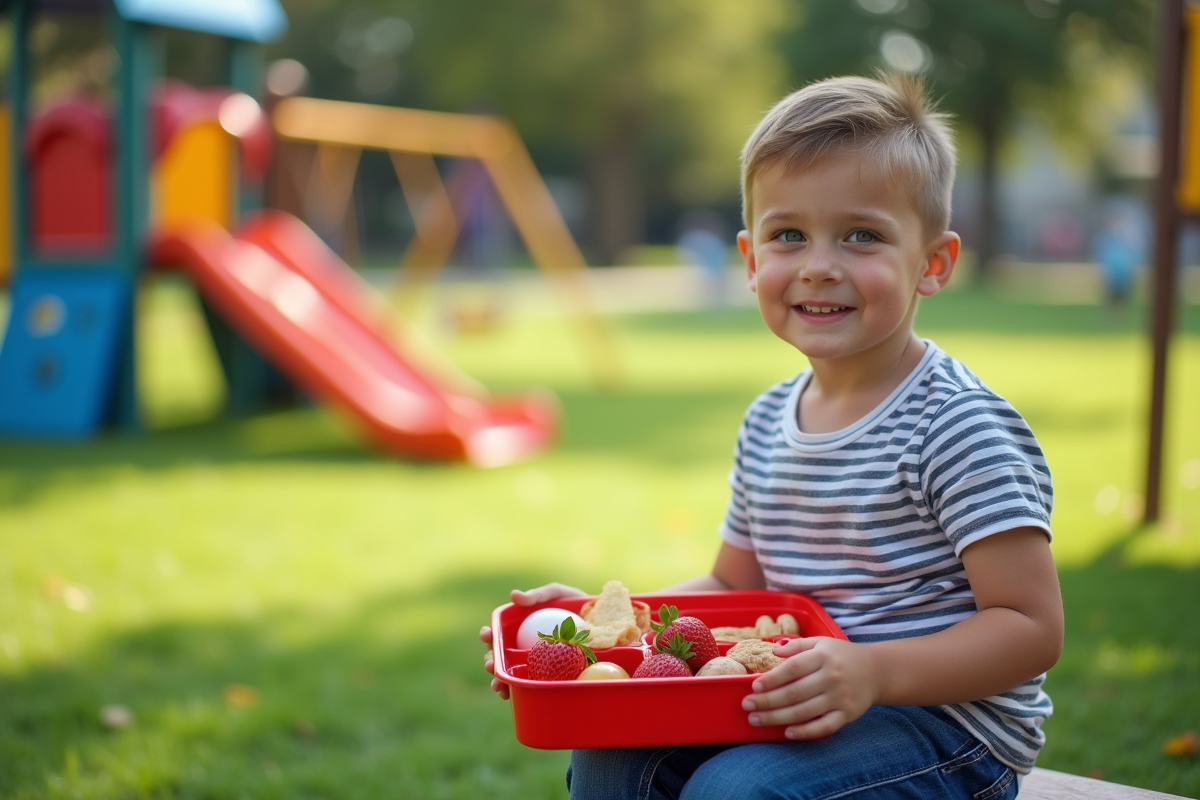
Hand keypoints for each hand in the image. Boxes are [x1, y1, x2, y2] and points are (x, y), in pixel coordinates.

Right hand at [481, 583, 586, 699]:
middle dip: (491, 662)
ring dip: (500, 680)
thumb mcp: (557, 594)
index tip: (486, 635)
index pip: (499, 633)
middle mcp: (523, 646)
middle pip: (501, 656)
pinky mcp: (546, 676)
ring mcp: (534, 662)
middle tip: (490, 665)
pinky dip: (519, 690)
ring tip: (498, 685)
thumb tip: (513, 596)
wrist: (601, 625)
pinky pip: (530, 684)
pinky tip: (512, 695)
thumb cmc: (575, 605)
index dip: (489, 635)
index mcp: (521, 627)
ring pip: (511, 673)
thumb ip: (537, 596)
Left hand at [741, 637, 880, 738]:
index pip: (792, 668)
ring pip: (804, 711)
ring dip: (777, 718)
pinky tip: (787, 732)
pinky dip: (805, 732)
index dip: (771, 679)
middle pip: (794, 693)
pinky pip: (824, 727)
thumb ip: (797, 646)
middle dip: (767, 701)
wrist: (876, 671)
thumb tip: (773, 651)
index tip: (754, 686)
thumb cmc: (842, 655)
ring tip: (756, 719)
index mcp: (822, 657)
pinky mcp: (847, 715)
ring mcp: (839, 698)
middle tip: (747, 706)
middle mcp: (831, 677)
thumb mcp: (821, 642)